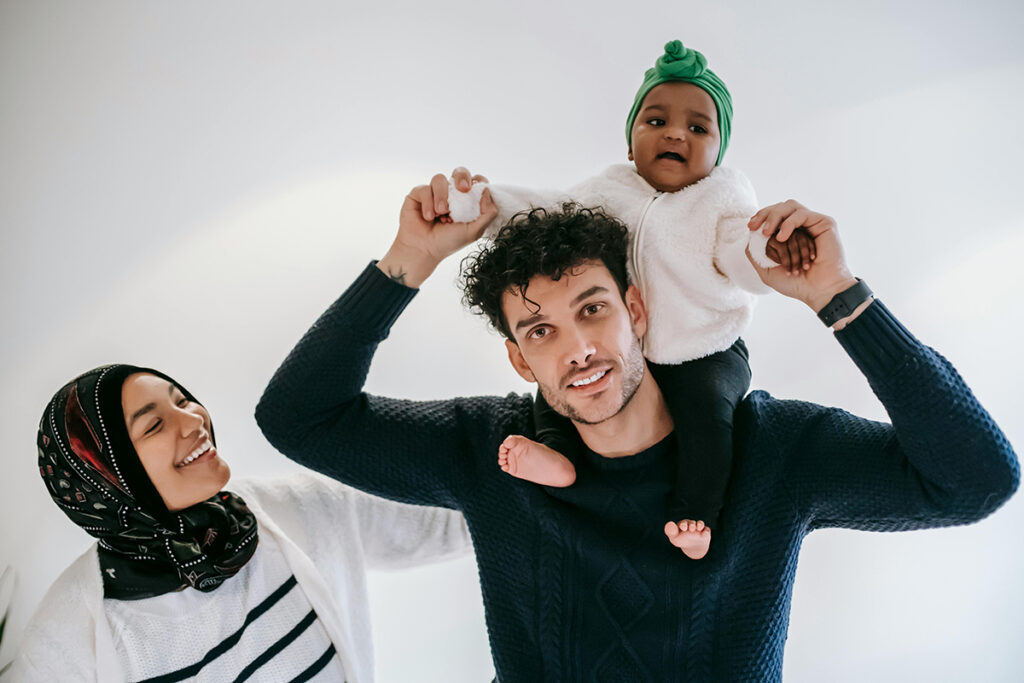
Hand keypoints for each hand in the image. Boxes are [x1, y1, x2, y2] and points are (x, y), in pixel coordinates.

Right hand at [378, 167, 495, 287]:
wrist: (424, 250)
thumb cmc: (448, 242)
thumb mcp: (474, 231)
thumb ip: (488, 213)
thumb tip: (487, 190)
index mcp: (467, 201)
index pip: (476, 182)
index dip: (479, 182)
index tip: (476, 191)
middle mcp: (451, 194)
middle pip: (460, 172)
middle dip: (462, 177)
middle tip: (463, 189)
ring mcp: (434, 193)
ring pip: (440, 179)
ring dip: (442, 196)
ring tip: (441, 213)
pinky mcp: (418, 194)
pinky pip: (425, 189)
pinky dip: (428, 203)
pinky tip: (429, 217)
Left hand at [747, 200, 856, 311]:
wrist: (818, 291)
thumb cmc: (796, 284)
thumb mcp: (767, 270)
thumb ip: (755, 252)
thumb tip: (750, 233)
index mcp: (790, 235)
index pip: (774, 216)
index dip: (761, 217)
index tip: (751, 226)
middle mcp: (802, 227)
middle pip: (781, 207)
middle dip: (764, 214)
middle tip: (754, 226)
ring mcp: (813, 224)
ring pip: (790, 206)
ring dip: (774, 217)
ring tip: (767, 233)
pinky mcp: (824, 223)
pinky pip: (802, 214)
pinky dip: (789, 224)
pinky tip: (782, 237)